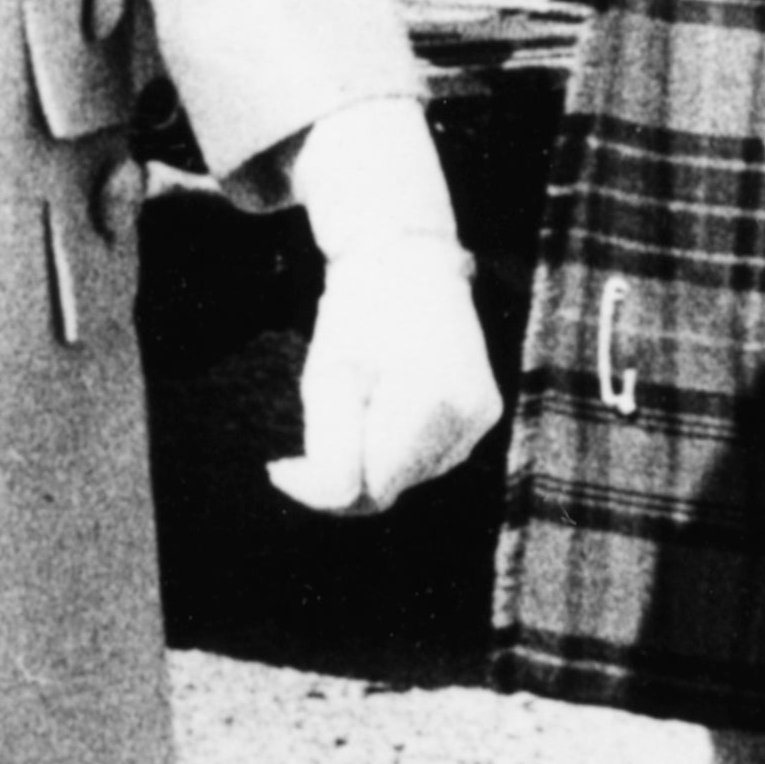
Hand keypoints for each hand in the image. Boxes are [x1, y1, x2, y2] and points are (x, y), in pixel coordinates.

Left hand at [269, 239, 501, 515]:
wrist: (410, 261)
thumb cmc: (357, 313)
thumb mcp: (324, 380)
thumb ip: (328, 451)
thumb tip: (336, 502)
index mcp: (429, 396)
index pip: (365, 487)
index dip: (317, 486)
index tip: (280, 464)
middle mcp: (467, 416)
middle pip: (384, 490)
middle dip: (342, 467)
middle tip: (322, 415)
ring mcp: (480, 420)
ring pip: (403, 481)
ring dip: (366, 457)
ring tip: (363, 398)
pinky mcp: (483, 418)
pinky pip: (425, 461)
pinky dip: (392, 448)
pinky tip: (385, 404)